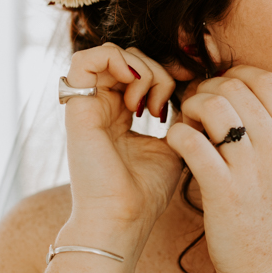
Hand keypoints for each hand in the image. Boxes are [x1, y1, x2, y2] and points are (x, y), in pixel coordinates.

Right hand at [58, 43, 184, 253]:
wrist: (123, 217)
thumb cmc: (146, 191)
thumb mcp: (173, 145)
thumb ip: (180, 115)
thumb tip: (194, 90)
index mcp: (120, 116)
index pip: (140, 72)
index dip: (167, 71)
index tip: (188, 90)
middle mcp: (101, 108)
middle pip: (128, 59)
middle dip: (157, 70)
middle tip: (166, 103)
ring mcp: (87, 106)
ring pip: (111, 54)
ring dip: (141, 68)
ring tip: (152, 102)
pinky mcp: (77, 108)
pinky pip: (85, 60)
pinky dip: (115, 60)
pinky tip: (135, 86)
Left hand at [166, 67, 271, 272]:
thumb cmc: (271, 219)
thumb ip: (271, 133)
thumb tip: (238, 95)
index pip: (265, 80)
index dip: (234, 76)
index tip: (217, 92)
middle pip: (235, 87)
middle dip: (206, 90)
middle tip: (193, 110)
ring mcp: (253, 170)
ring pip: (213, 107)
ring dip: (190, 108)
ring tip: (185, 126)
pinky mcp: (224, 192)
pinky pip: (192, 142)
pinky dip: (177, 135)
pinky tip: (176, 145)